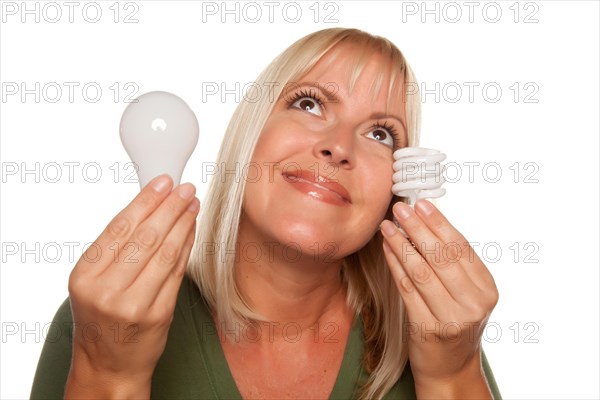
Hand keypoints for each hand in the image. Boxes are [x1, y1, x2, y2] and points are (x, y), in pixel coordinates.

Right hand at [66, 175, 198, 396]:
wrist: (109, 364)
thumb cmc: (102, 318)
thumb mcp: (93, 282)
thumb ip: (114, 250)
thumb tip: (148, 207)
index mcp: (85, 276)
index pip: (119, 228)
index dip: (144, 201)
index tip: (162, 182)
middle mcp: (106, 290)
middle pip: (145, 236)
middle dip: (169, 207)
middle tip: (185, 188)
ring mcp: (134, 304)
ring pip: (165, 252)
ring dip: (183, 223)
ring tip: (192, 204)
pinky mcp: (158, 314)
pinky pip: (177, 271)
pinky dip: (187, 246)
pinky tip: (192, 230)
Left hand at [379, 200, 497, 394]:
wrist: (450, 368)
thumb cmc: (455, 322)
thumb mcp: (467, 294)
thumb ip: (454, 264)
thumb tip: (427, 221)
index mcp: (487, 289)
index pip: (461, 247)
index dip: (439, 223)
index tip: (421, 204)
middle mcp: (474, 303)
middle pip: (441, 257)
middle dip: (417, 228)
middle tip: (399, 209)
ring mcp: (452, 318)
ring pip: (421, 271)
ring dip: (401, 245)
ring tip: (387, 226)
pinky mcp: (428, 329)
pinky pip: (407, 289)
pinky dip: (395, 266)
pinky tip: (387, 249)